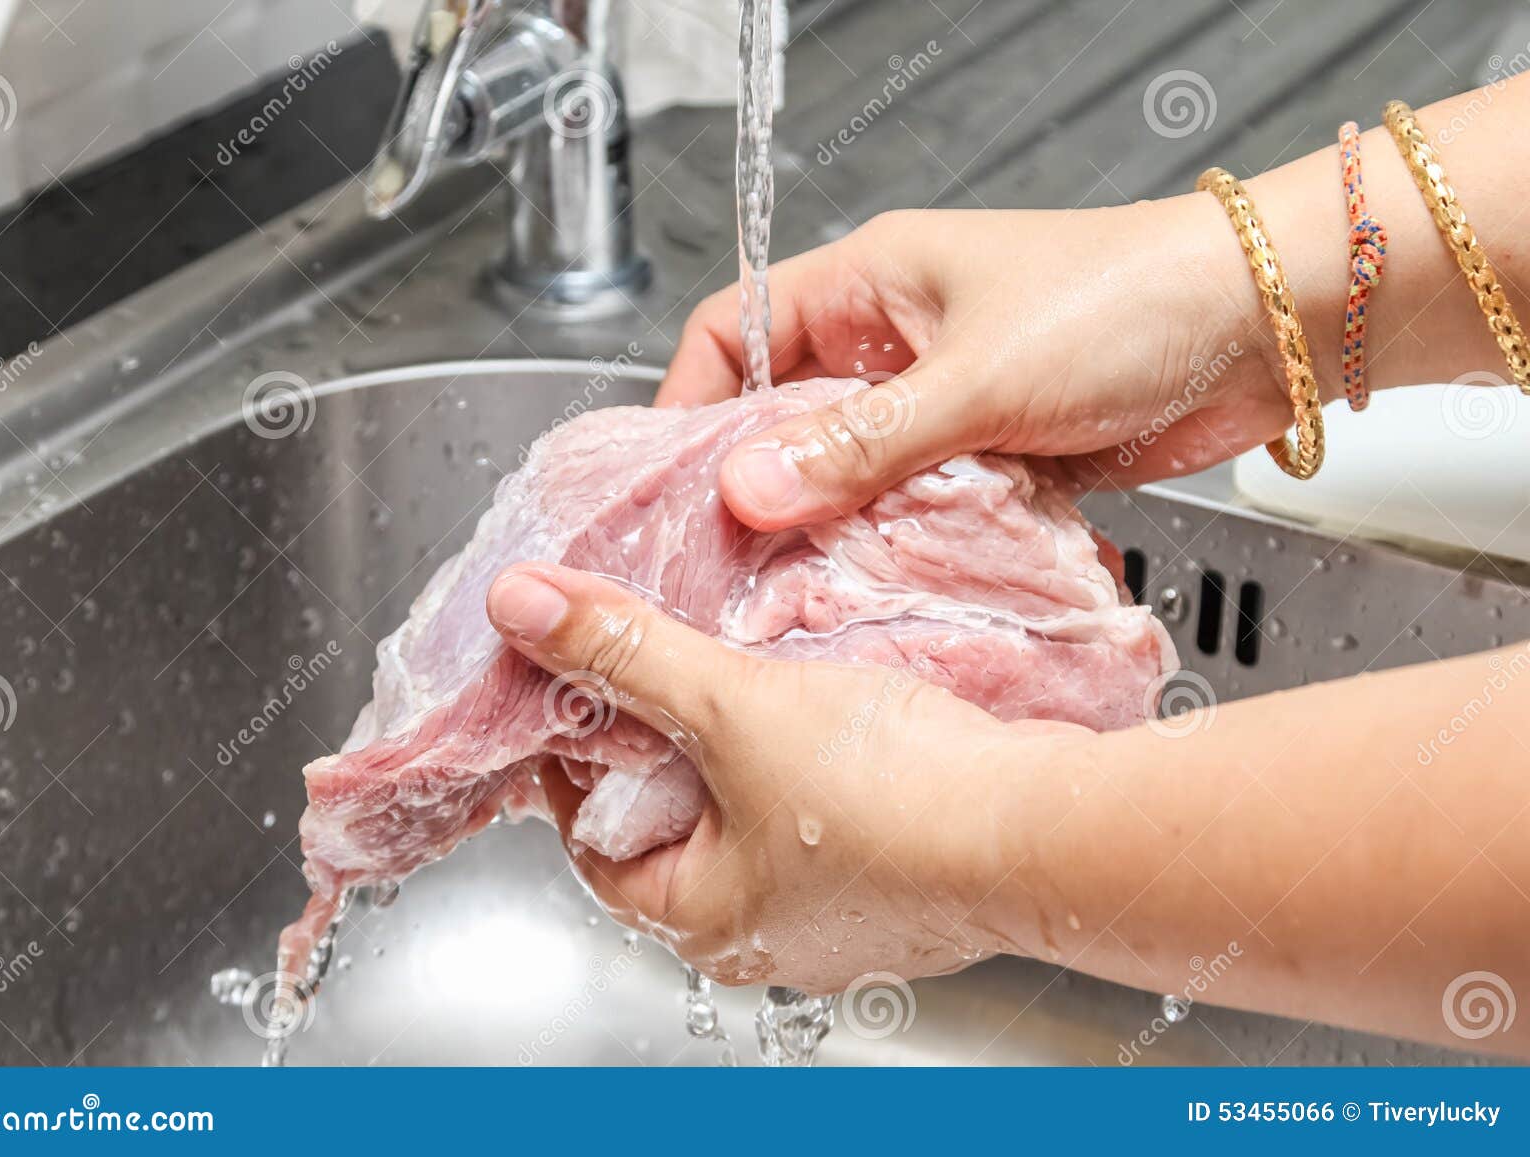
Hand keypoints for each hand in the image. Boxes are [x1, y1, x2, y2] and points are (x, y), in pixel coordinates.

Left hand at [486, 561, 1093, 990]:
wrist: (1043, 827)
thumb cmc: (890, 795)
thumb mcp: (731, 706)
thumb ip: (627, 651)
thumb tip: (522, 607)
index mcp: (702, 918)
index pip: (592, 843)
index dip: (575, 761)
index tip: (577, 691)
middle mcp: (768, 935)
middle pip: (676, 828)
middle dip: (664, 749)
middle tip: (657, 668)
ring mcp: (843, 914)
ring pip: (758, 819)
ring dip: (745, 749)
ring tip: (742, 670)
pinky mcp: (905, 880)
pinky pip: (829, 814)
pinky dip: (813, 760)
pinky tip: (830, 703)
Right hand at [659, 203, 1292, 529]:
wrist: (1265, 329)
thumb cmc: (1127, 304)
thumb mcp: (975, 377)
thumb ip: (861, 443)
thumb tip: (749, 490)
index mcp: (871, 284)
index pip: (738, 331)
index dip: (692, 401)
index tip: (665, 481)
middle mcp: (897, 342)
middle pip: (789, 417)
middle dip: (762, 486)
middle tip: (728, 562)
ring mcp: (946, 402)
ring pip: (855, 474)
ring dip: (840, 527)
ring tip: (803, 591)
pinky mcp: (994, 455)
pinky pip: (922, 508)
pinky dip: (909, 545)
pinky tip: (894, 590)